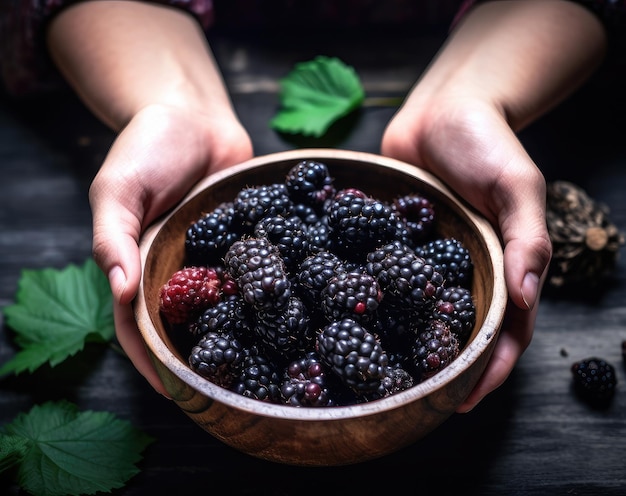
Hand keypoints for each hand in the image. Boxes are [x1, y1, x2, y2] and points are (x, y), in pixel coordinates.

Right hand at [89, 104, 252, 395]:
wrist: (194, 114)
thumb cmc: (147, 147)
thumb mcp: (118, 188)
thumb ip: (114, 237)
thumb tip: (121, 290)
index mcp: (144, 266)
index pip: (142, 325)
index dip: (155, 361)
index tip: (178, 394)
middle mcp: (182, 270)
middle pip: (191, 325)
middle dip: (207, 359)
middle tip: (232, 394)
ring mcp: (219, 258)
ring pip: (231, 304)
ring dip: (246, 332)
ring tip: (273, 364)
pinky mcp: (250, 239)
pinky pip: (262, 268)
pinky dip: (276, 287)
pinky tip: (298, 308)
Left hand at [381, 95, 551, 412]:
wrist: (442, 109)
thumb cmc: (487, 141)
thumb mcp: (517, 185)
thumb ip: (526, 238)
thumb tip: (526, 296)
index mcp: (499, 267)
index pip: (502, 331)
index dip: (487, 370)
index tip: (463, 402)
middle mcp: (461, 273)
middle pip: (454, 333)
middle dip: (440, 370)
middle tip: (414, 403)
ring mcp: (424, 263)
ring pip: (414, 314)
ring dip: (400, 345)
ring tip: (375, 376)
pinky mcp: (392, 245)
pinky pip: (381, 278)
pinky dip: (368, 301)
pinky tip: (343, 321)